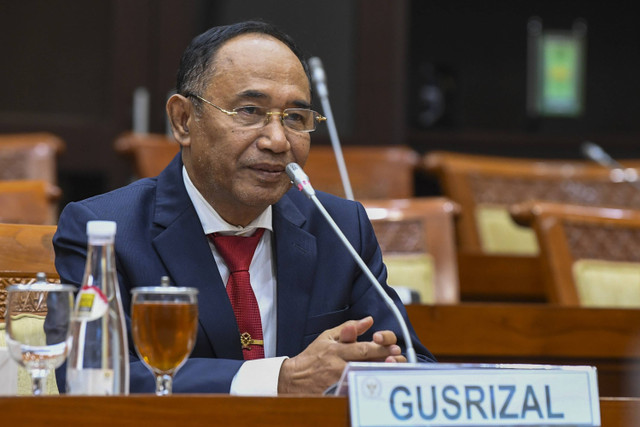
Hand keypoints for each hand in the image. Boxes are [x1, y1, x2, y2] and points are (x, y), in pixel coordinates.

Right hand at [277, 316, 403, 393]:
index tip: (393, 346)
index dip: (380, 348)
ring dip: (380, 374)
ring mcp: (337, 382)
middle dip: (384, 360)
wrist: (293, 378)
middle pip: (366, 363)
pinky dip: (367, 388)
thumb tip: (368, 320)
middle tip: (398, 357)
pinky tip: (380, 385)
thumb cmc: (312, 356)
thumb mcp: (327, 337)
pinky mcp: (335, 395)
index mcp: (335, 350)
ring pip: (363, 378)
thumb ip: (348, 328)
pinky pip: (354, 392)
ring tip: (394, 371)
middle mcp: (337, 366)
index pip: (362, 348)